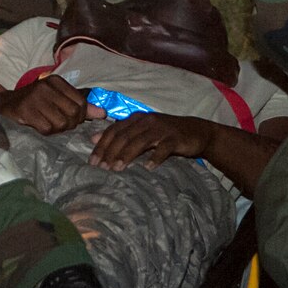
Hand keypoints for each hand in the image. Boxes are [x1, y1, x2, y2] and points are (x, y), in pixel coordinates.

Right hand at [0, 75, 103, 134]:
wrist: (3, 106)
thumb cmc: (34, 103)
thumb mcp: (57, 99)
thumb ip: (80, 106)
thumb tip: (103, 114)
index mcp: (56, 81)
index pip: (81, 103)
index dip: (79, 116)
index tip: (70, 119)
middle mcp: (46, 86)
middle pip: (73, 114)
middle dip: (69, 125)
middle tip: (57, 124)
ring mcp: (35, 97)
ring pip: (61, 123)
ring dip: (56, 130)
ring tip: (46, 124)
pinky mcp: (25, 110)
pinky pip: (47, 129)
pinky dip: (45, 132)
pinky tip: (37, 126)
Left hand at [89, 112, 217, 170]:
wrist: (195, 131)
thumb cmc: (163, 133)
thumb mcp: (140, 131)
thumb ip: (119, 134)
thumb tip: (93, 139)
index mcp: (136, 118)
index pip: (114, 130)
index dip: (102, 145)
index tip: (92, 161)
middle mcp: (146, 121)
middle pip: (124, 136)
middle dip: (110, 152)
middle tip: (101, 168)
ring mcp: (161, 129)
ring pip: (139, 141)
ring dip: (127, 155)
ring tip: (117, 168)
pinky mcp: (174, 138)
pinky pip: (163, 148)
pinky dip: (154, 158)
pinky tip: (147, 168)